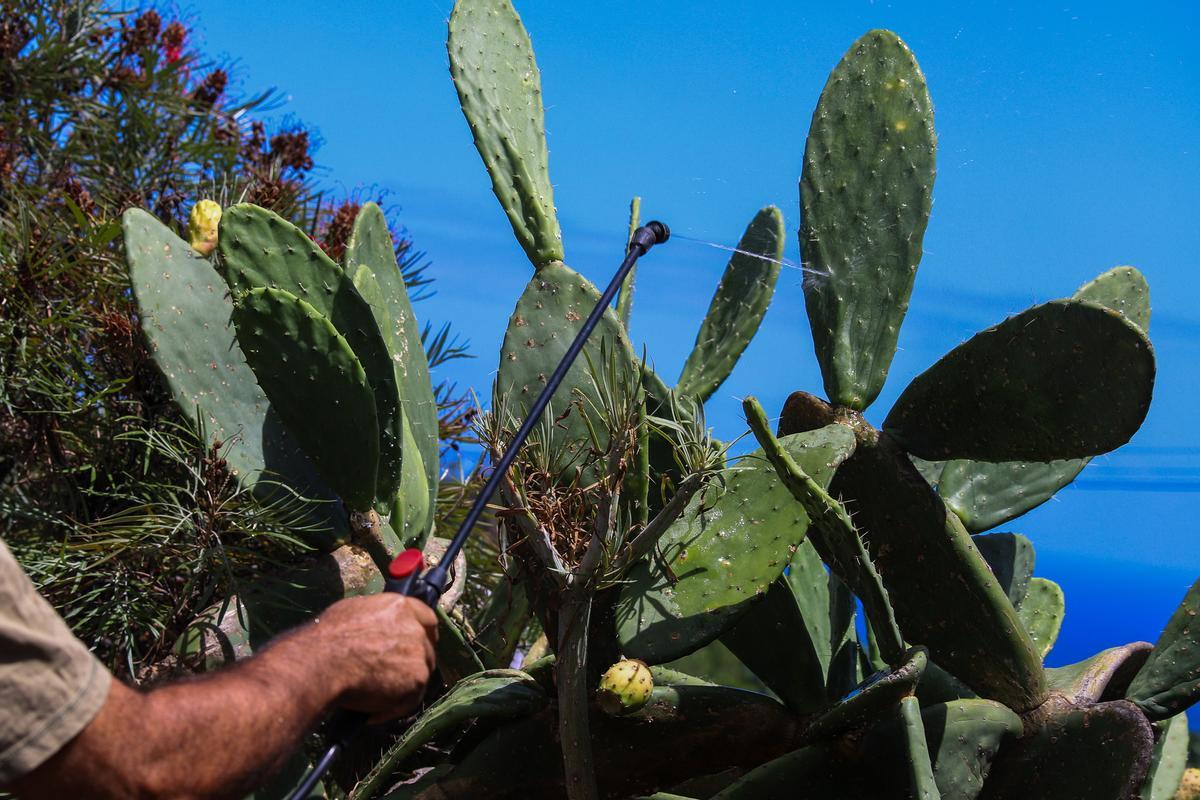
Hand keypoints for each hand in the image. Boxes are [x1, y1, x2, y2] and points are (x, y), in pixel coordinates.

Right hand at [307, 594, 438, 721]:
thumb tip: (376, 627)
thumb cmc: (327, 639)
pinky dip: (393, 709)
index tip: (418, 644)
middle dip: (413, 662)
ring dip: (402, 687)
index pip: (427, 618)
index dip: (424, 633)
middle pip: (426, 648)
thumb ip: (376, 618)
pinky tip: (373, 714)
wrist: (322, 664)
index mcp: (400, 607)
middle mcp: (415, 628)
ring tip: (375, 699)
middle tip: (394, 677)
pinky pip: (410, 699)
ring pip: (419, 675)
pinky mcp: (417, 679)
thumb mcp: (353, 613)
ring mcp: (418, 654)